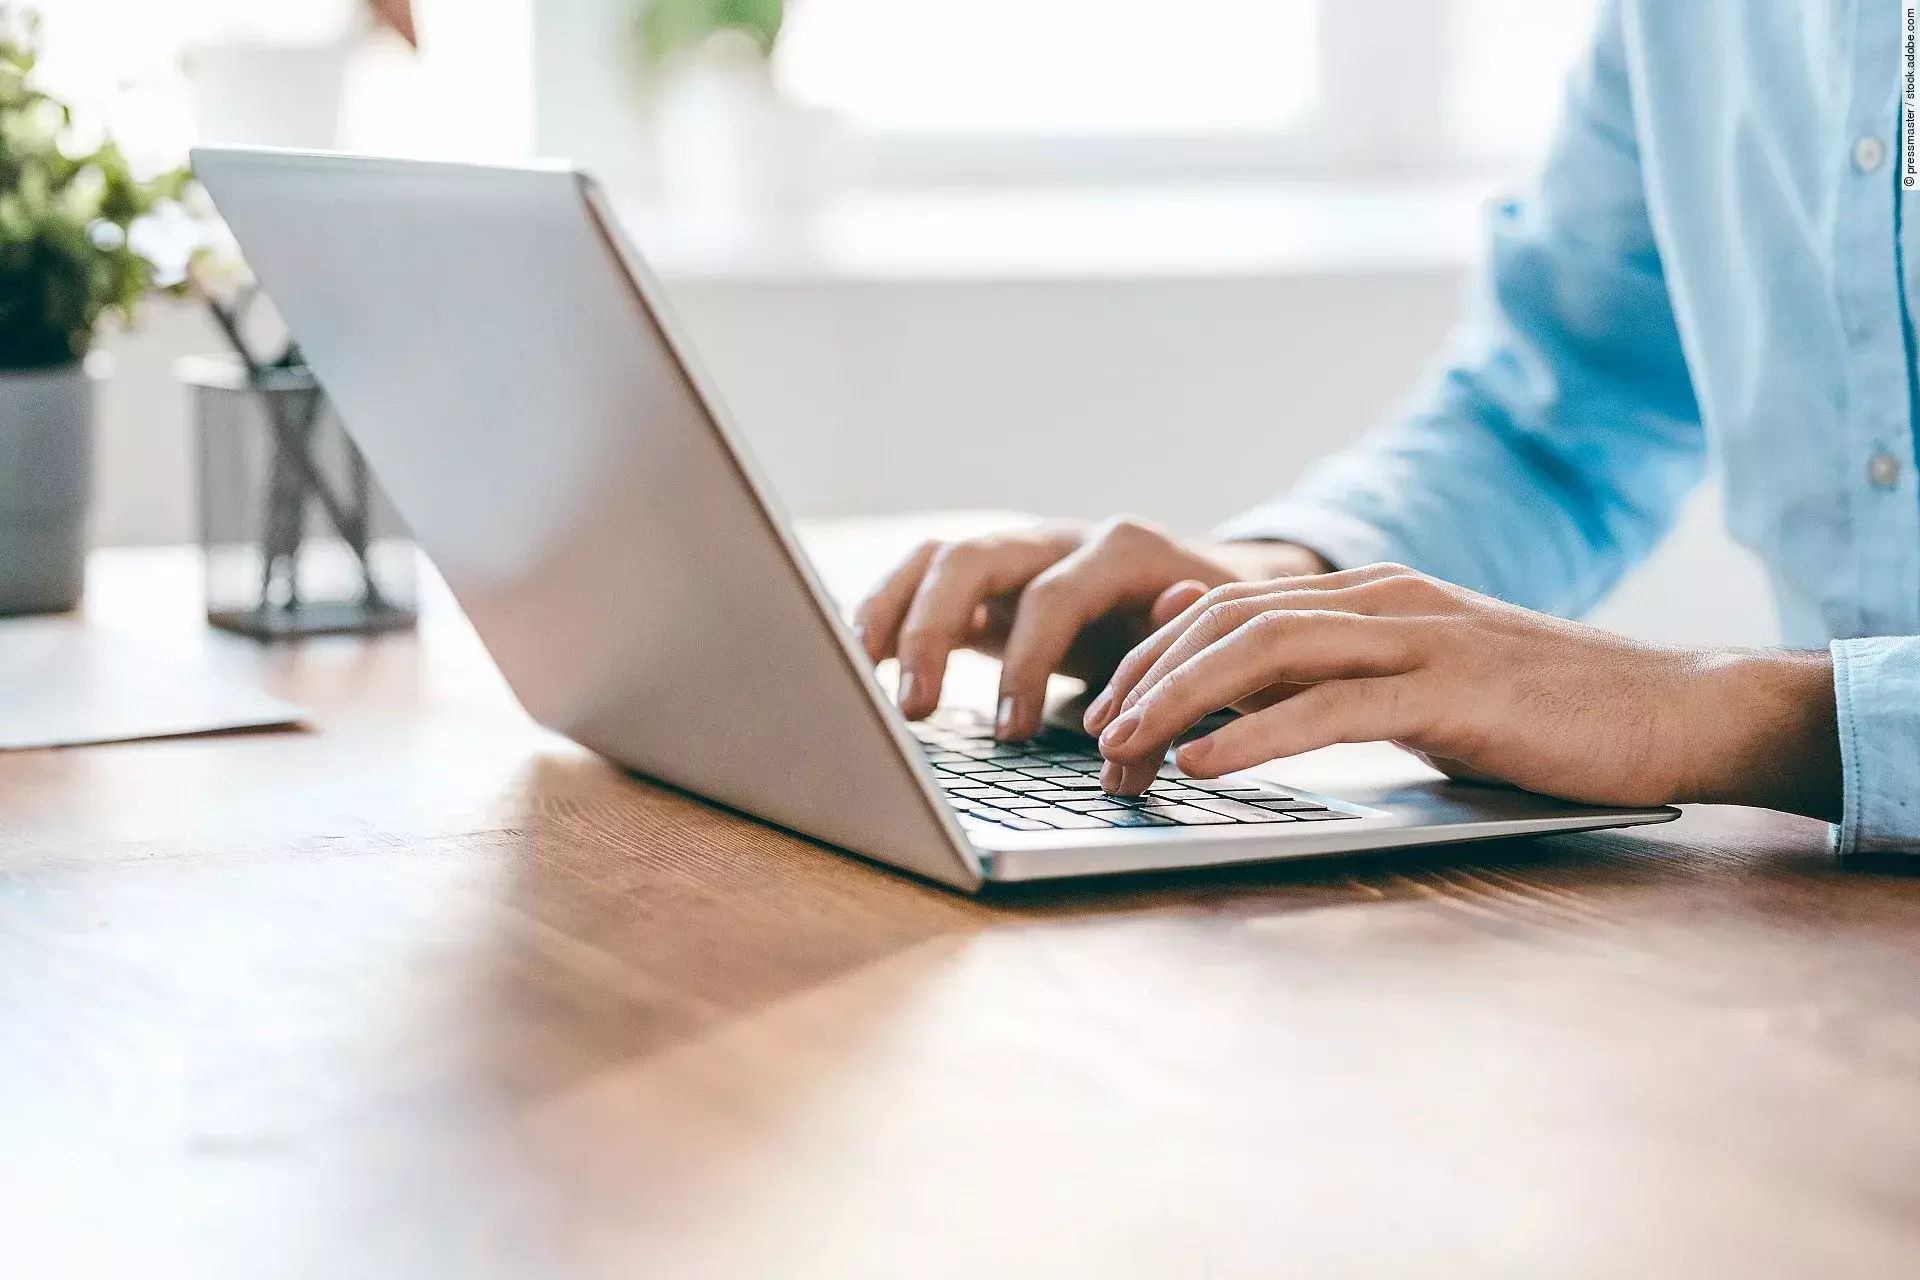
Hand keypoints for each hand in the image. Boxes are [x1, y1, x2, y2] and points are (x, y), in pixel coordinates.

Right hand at [853, 517, 1330, 739]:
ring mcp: (1020, 556)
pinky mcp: (994, 583)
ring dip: (892, 613)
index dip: (1025, 665)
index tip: (1011, 734)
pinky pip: (925, 580)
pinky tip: (860, 658)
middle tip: (913, 709)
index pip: (1053, 598)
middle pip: (972, 559)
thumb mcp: (1214, 644)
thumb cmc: (1215, 630)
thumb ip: (1185, 653)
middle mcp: (1060, 541)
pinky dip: (888, 612)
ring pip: (936, 559)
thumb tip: (1169, 641)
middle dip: (932, 632)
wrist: (1223, 591)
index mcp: (1119, 552)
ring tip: (860, 674)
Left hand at [1084, 563, 1842, 821]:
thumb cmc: (1540, 712)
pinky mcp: (1452, 690)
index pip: (1228, 608)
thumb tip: (1224, 661)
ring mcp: (1419, 637)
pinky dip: (1254, 736)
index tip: (1103, 708)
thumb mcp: (1416, 683)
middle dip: (1146, 678)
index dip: (1152, 655)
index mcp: (1370, 596)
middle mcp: (1383, 601)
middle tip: (1093, 738)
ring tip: (1122, 748)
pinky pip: (1330, 708)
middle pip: (1228, 622)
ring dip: (1179, 702)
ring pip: (1264, 651)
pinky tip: (1204, 764)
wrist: (1671, 710)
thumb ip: (1329, 669)